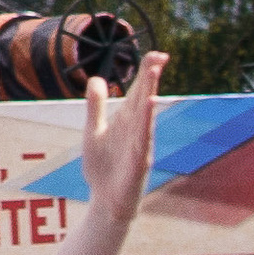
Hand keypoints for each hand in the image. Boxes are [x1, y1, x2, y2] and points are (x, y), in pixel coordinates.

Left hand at [79, 49, 167, 245]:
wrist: (104, 200)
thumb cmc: (103, 166)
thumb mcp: (94, 130)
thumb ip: (96, 105)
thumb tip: (97, 79)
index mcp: (127, 121)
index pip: (138, 92)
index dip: (146, 73)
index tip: (156, 54)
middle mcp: (137, 130)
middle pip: (144, 99)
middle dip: (151, 78)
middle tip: (159, 56)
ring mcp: (140, 146)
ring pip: (146, 117)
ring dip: (150, 95)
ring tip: (154, 75)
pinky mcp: (138, 163)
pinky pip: (143, 141)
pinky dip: (146, 125)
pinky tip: (149, 109)